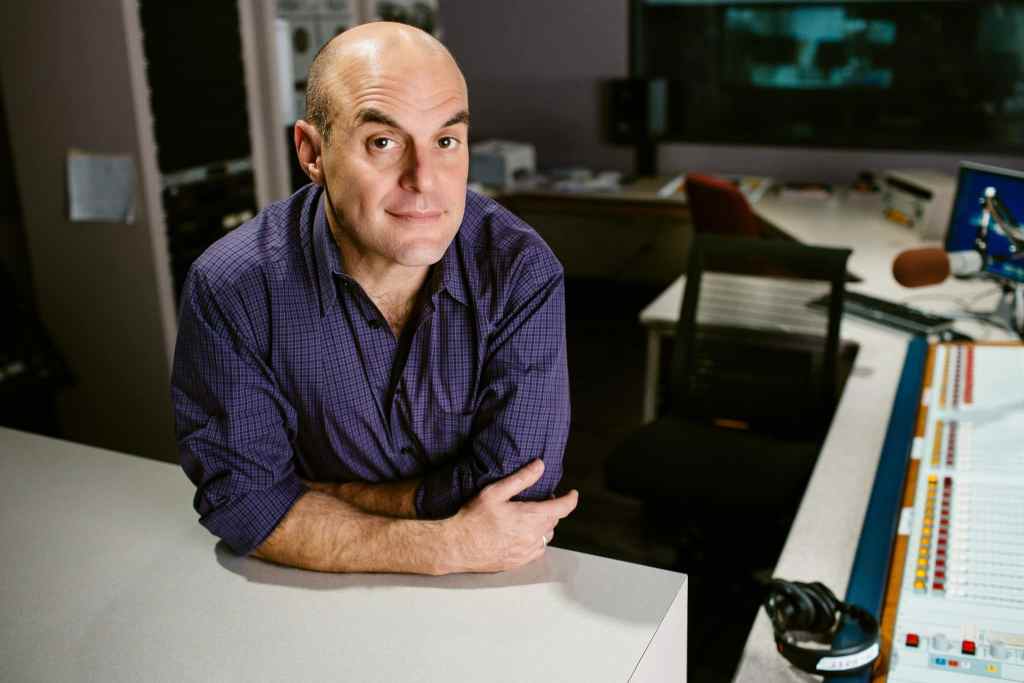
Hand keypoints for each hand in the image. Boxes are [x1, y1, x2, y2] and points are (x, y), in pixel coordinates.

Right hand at [446, 459, 578, 572]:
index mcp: (531, 517)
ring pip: (547, 536)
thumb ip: (521, 478)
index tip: (572, 493)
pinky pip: (538, 550)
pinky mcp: (519, 562)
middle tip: (542, 499)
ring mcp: (527, 551)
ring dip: (545, 525)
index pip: (563, 508)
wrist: (458, 546)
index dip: (571, 499)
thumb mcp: (496, 492)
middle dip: (553, 509)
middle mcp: (534, 536)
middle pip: (554, 520)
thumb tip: (540, 465)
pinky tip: (524, 535)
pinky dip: (537, 540)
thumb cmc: (475, 518)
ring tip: (532, 517)